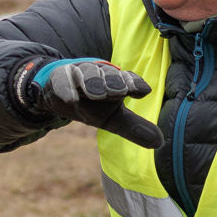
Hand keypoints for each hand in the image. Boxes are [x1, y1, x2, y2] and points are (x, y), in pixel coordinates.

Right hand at [22, 58, 163, 148]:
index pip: (128, 79)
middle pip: (109, 75)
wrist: (57, 94)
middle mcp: (100, 74)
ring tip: (98, 94)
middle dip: (115, 81)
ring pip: (87, 73)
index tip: (143, 91)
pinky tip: (71, 99)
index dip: (135, 83)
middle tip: (120, 91)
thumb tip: (159, 142)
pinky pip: (62, 81)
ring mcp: (79, 74)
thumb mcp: (112, 118)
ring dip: (93, 82)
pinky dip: (67, 89)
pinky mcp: (59, 77)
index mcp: (116, 81)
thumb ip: (134, 128)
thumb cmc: (91, 104)